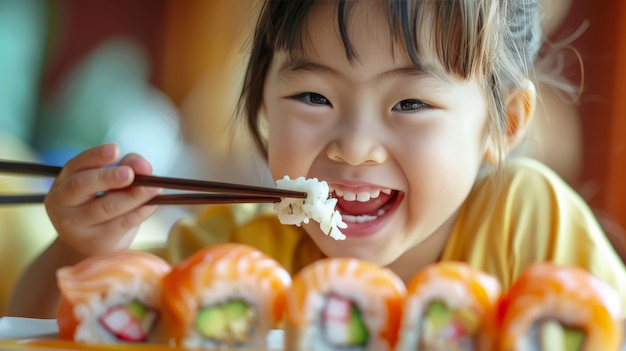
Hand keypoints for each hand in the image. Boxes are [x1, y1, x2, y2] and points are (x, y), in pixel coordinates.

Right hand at [45, 143, 161, 255]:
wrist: (90, 248)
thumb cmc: (102, 206)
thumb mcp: (110, 185)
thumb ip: (127, 167)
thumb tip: (143, 165)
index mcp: (63, 183)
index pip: (75, 165)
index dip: (95, 156)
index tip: (115, 149)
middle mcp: (62, 204)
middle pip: (82, 185)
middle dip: (108, 177)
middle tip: (130, 173)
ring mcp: (75, 227)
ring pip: (106, 207)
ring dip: (133, 196)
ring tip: (154, 187)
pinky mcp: (95, 242)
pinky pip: (121, 224)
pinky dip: (139, 213)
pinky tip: (152, 205)